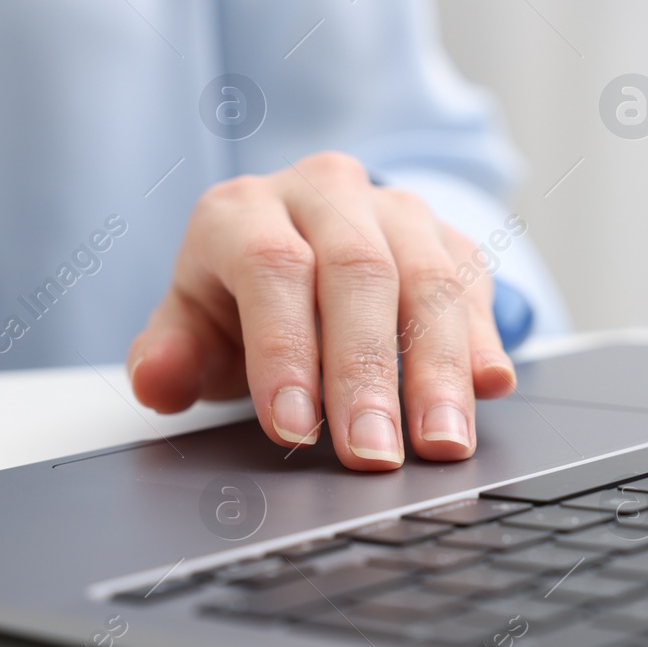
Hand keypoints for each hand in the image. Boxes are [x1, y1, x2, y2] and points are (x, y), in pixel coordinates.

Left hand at [127, 152, 517, 469]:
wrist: (304, 245)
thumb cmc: (238, 301)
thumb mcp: (192, 325)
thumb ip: (169, 356)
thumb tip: (158, 381)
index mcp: (245, 211)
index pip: (272, 267)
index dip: (286, 349)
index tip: (294, 427)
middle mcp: (324, 192)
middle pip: (358, 271)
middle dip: (367, 372)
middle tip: (372, 454)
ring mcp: (394, 209)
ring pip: (428, 279)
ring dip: (439, 369)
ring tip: (440, 444)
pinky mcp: (448, 237)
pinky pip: (473, 284)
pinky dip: (483, 339)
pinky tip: (489, 387)